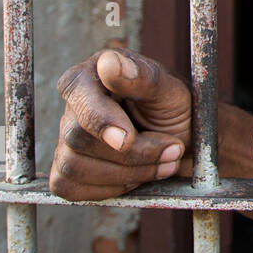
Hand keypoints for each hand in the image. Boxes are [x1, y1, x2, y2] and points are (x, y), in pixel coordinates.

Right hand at [48, 48, 192, 200]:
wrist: (186, 143)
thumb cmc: (177, 110)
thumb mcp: (171, 90)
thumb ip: (143, 77)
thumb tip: (109, 63)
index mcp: (92, 74)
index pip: (78, 95)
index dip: (99, 121)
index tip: (127, 140)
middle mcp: (74, 104)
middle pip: (79, 138)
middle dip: (133, 153)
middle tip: (173, 149)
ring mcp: (66, 138)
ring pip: (74, 167)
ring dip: (128, 174)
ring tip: (165, 163)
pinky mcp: (66, 170)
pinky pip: (70, 188)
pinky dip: (110, 189)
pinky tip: (136, 176)